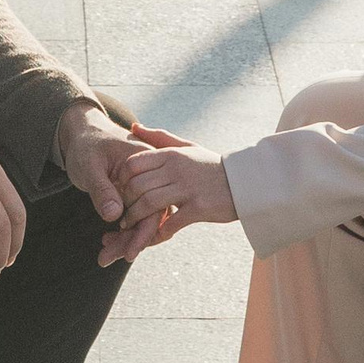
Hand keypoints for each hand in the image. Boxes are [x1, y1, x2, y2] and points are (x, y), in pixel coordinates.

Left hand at [61, 107, 186, 267]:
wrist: (82, 130)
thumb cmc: (88, 144)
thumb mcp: (90, 164)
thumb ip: (102, 188)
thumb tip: (113, 216)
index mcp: (147, 161)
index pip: (151, 203)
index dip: (140, 230)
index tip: (126, 251)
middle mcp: (153, 174)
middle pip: (149, 215)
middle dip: (130, 241)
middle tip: (106, 260)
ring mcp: (146, 183)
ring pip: (143, 218)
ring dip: (126, 240)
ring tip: (103, 258)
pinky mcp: (135, 192)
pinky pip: (137, 217)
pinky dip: (125, 232)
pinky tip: (110, 243)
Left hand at [108, 136, 235, 258]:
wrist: (244, 182)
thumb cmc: (210, 165)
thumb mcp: (186, 146)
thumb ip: (158, 137)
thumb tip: (133, 126)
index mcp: (171, 154)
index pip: (133, 164)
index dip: (121, 180)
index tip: (119, 191)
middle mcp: (177, 169)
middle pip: (137, 186)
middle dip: (124, 202)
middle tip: (120, 212)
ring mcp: (188, 189)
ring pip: (149, 204)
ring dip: (135, 218)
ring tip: (128, 225)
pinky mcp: (198, 208)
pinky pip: (170, 223)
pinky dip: (158, 232)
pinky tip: (153, 236)